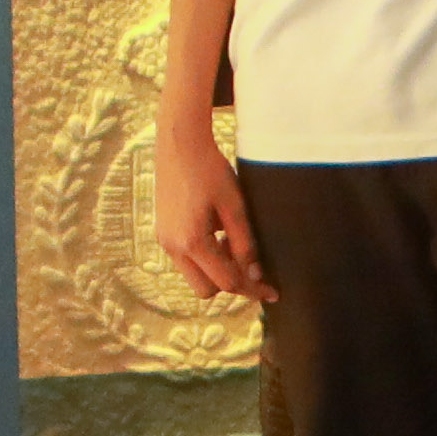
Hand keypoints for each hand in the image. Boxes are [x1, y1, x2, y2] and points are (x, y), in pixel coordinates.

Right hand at [154, 115, 266, 303]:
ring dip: (217, 271)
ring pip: (195, 277)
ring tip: (235, 244)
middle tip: (253, 265)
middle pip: (207, 290)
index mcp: (192, 241)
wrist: (180, 144)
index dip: (253, 288)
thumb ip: (244, 243)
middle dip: (231, 283)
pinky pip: (187, 261)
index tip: (273, 291)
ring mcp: (165, 241)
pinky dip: (206, 258)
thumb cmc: (210, 170)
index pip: (227, 282)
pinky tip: (219, 236)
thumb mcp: (235, 206)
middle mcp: (173, 247)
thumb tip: (256, 275)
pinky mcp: (163, 234)